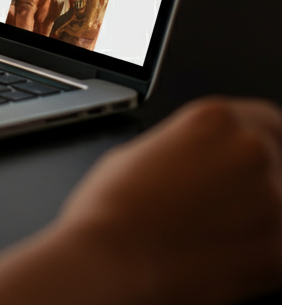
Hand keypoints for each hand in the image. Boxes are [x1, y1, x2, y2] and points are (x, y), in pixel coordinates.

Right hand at [53, 96, 281, 304]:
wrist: (113, 258)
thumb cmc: (114, 205)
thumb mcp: (147, 148)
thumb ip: (192, 147)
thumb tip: (204, 160)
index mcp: (215, 118)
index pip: (269, 121)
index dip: (261, 143)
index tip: (254, 160)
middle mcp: (250, 151)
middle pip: (279, 161)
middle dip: (256, 182)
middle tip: (224, 202)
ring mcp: (271, 201)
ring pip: (281, 205)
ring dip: (258, 216)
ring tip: (216, 231)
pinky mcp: (280, 252)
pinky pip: (281, 246)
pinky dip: (260, 252)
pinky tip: (223, 253)